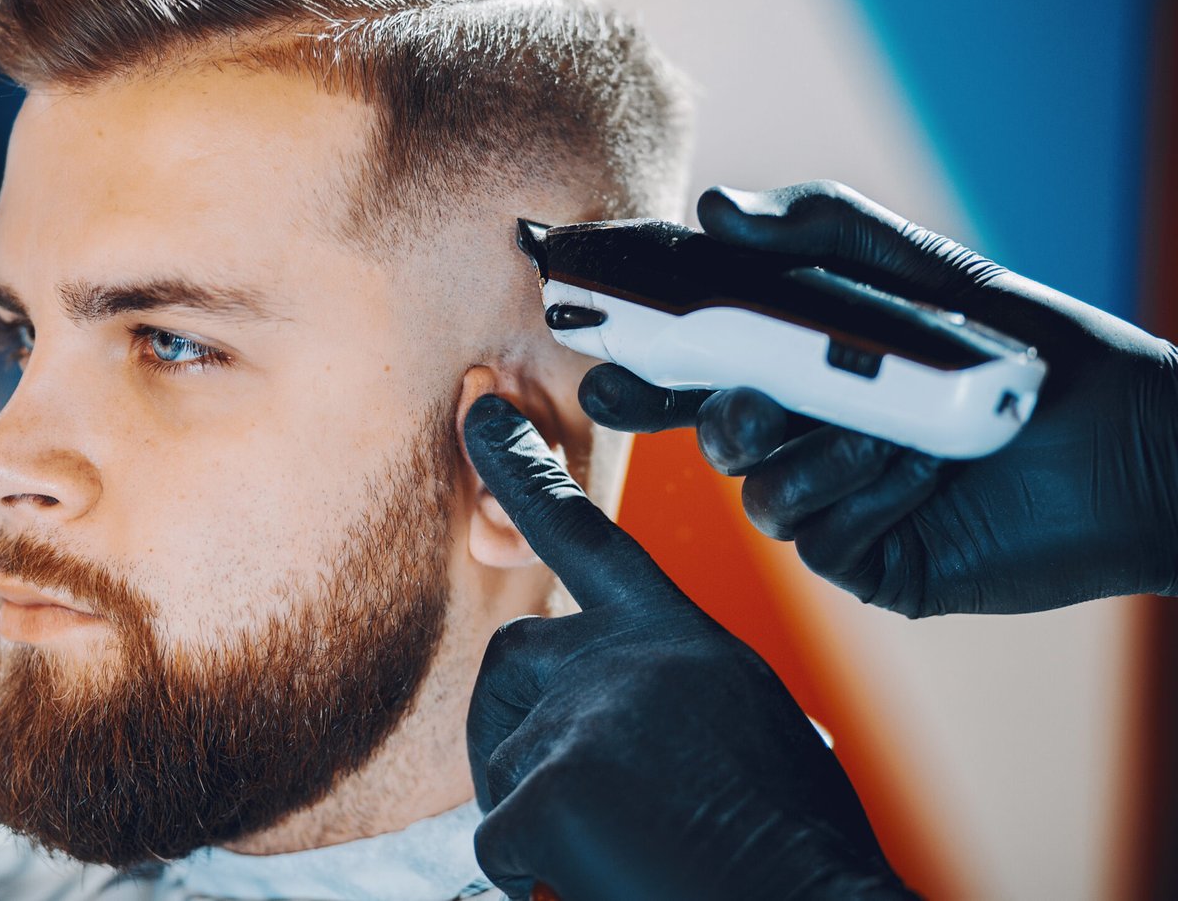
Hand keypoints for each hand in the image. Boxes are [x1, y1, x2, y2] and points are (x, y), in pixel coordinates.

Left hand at [463, 395, 911, 900]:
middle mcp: (631, 655)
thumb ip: (662, 687)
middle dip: (511, 724)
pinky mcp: (556, 786)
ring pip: (503, 762)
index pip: (588, 535)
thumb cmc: (785, 840)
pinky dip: (535, 876)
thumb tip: (599, 707)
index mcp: (683, 636)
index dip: (526, 472)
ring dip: (539, 815)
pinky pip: (498, 841)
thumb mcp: (740, 725)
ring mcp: (589, 714)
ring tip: (621, 848)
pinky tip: (602, 879)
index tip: (481, 412)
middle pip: (512, 659)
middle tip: (565, 797)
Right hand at [580, 180, 1177, 616]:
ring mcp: (830, 502)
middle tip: (753, 399)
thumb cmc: (1024, 346)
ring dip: (822, 450)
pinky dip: (865, 493)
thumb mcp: (918, 272)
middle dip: (717, 412)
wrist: (1127, 442)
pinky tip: (924, 474)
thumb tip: (718, 208)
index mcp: (798, 366)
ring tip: (896, 428)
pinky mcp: (865, 558)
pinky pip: (816, 534)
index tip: (601, 348)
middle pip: (708, 430)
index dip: (640, 359)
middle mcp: (803, 435)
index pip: (693, 363)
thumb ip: (822, 228)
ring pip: (756, 488)